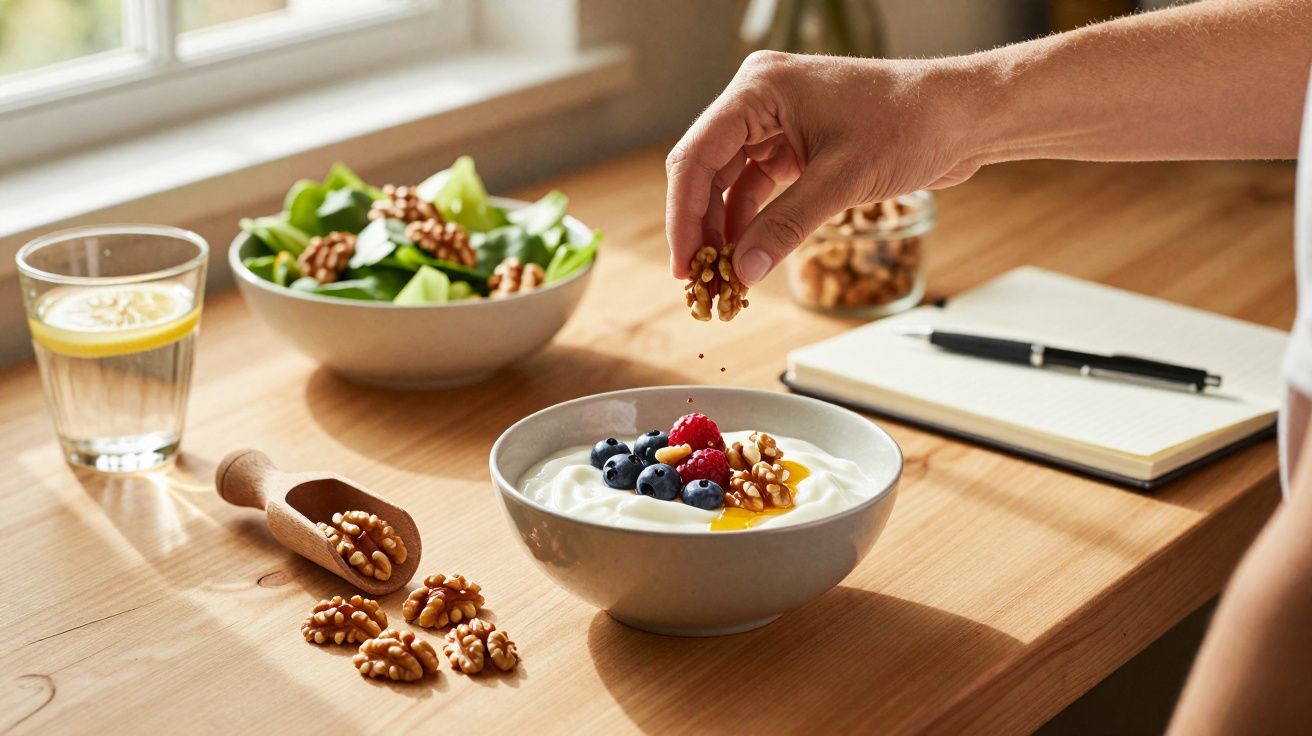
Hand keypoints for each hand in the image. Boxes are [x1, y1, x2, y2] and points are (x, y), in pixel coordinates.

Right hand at [665, 51, 984, 284]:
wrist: (964, 116)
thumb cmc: (912, 123)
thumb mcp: (842, 181)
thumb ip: (785, 227)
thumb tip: (743, 270)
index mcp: (761, 88)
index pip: (698, 155)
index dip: (684, 215)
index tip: (684, 263)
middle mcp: (762, 99)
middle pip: (707, 168)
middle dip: (700, 224)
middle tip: (698, 277)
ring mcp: (779, 121)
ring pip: (730, 180)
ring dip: (725, 227)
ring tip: (723, 273)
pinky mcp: (799, 143)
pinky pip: (759, 185)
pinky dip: (752, 220)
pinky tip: (749, 253)